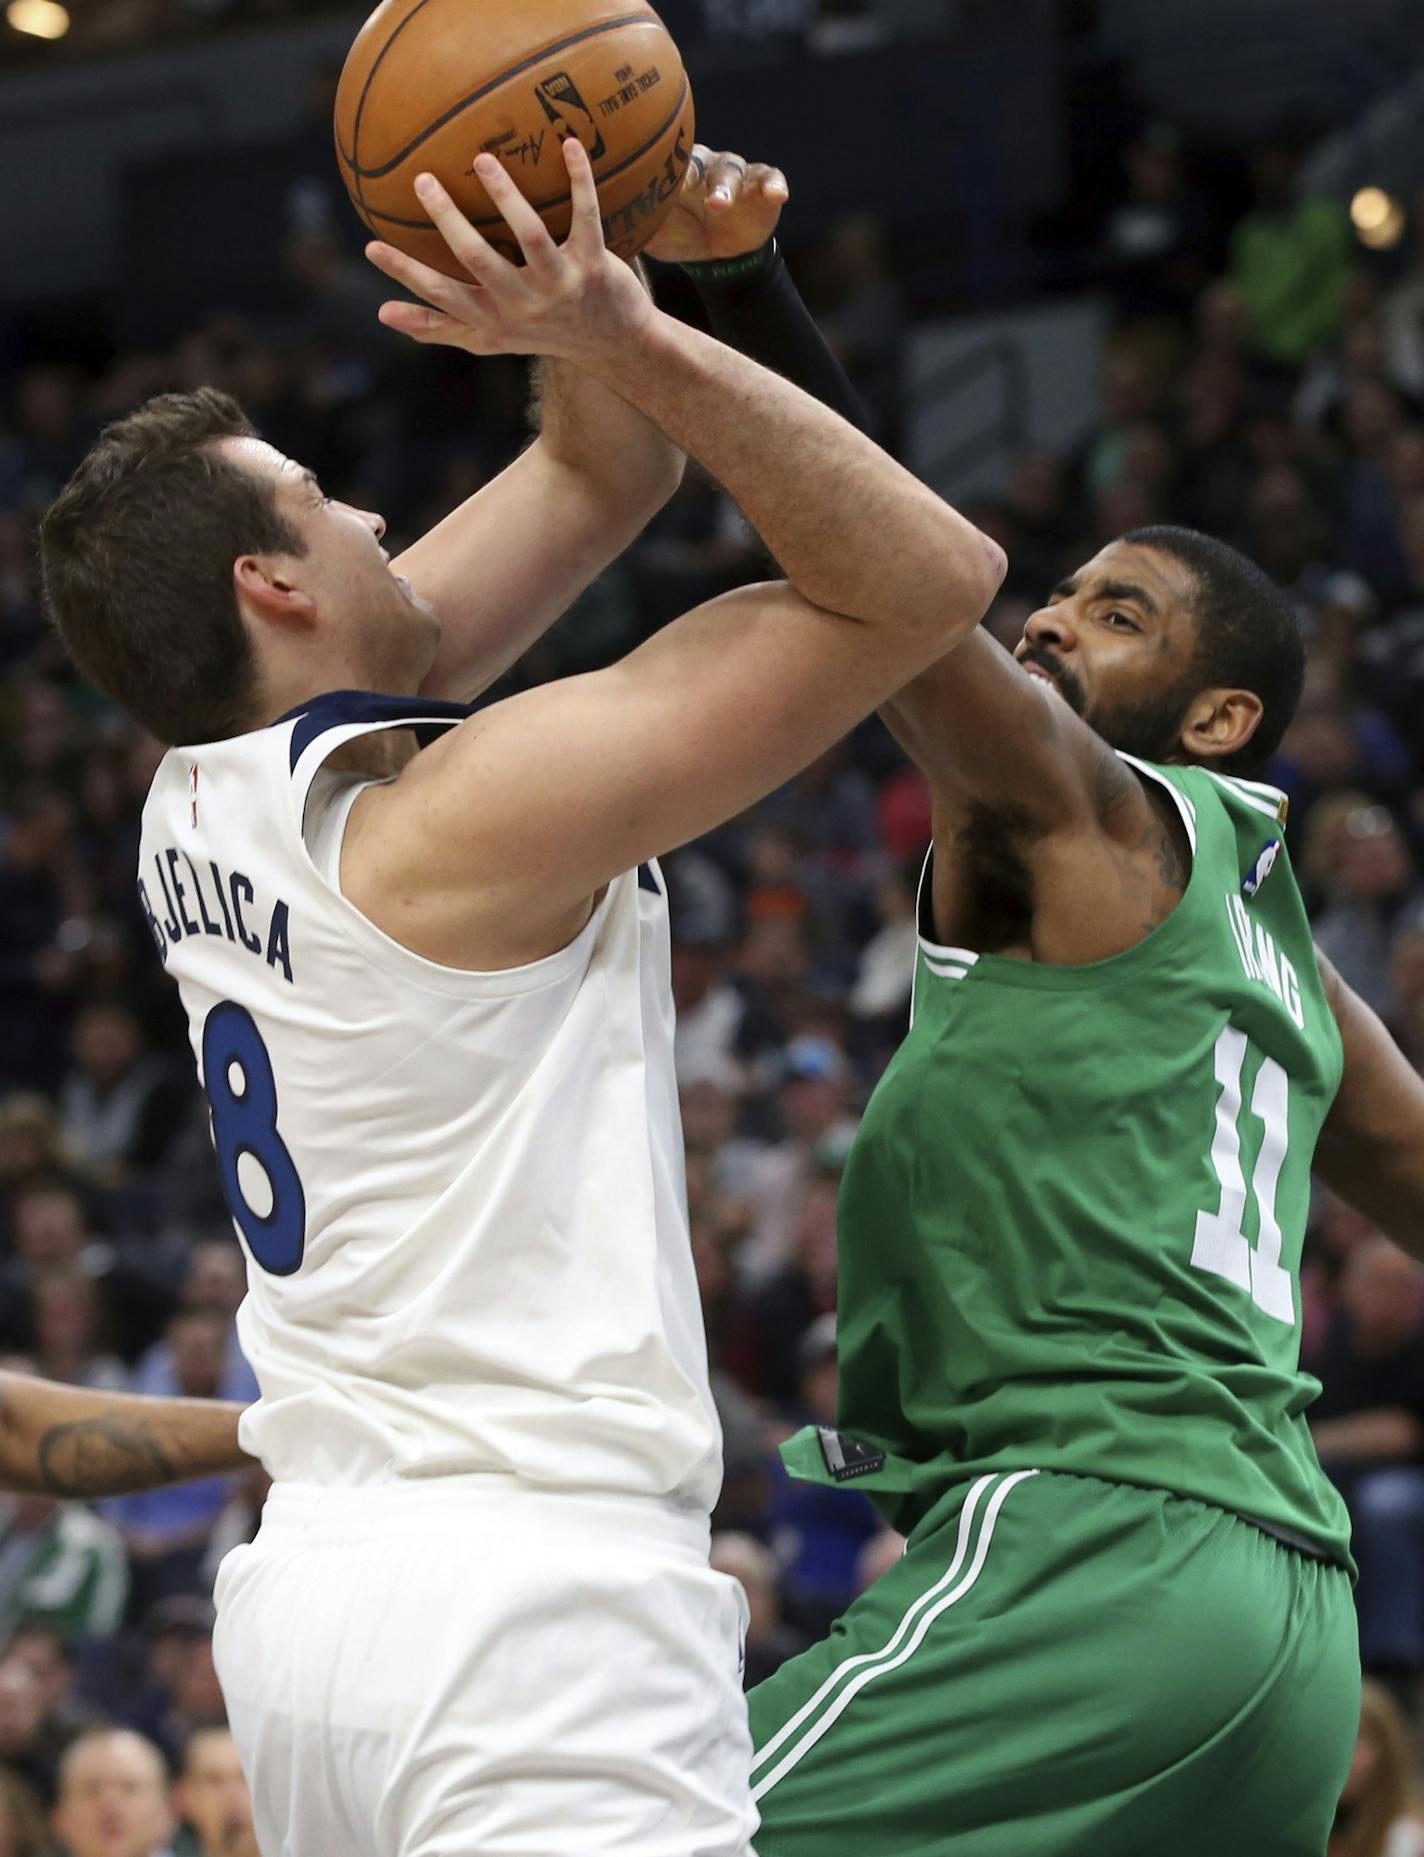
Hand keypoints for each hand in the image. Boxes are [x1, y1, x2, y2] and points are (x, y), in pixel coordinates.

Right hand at [365, 140, 653, 364]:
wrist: (615, 345)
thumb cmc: (540, 333)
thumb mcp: (489, 337)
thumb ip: (438, 326)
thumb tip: (382, 315)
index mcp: (493, 318)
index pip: (442, 295)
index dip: (406, 274)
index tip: (371, 246)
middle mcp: (523, 304)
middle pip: (478, 260)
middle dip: (449, 221)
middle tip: (423, 180)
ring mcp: (560, 285)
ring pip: (530, 236)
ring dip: (506, 196)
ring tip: (482, 160)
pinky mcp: (595, 266)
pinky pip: (587, 218)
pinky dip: (580, 181)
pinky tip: (569, 145)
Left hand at [643, 146, 788, 265]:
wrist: (718, 254)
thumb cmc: (680, 235)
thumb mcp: (654, 233)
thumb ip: (633, 222)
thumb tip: (598, 222)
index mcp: (678, 174)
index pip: (671, 166)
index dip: (666, 171)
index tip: (658, 180)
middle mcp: (707, 167)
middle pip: (702, 162)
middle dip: (696, 173)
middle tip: (688, 185)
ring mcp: (736, 175)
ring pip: (733, 172)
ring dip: (726, 187)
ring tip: (720, 205)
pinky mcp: (762, 188)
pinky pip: (771, 180)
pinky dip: (774, 184)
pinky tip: (777, 194)